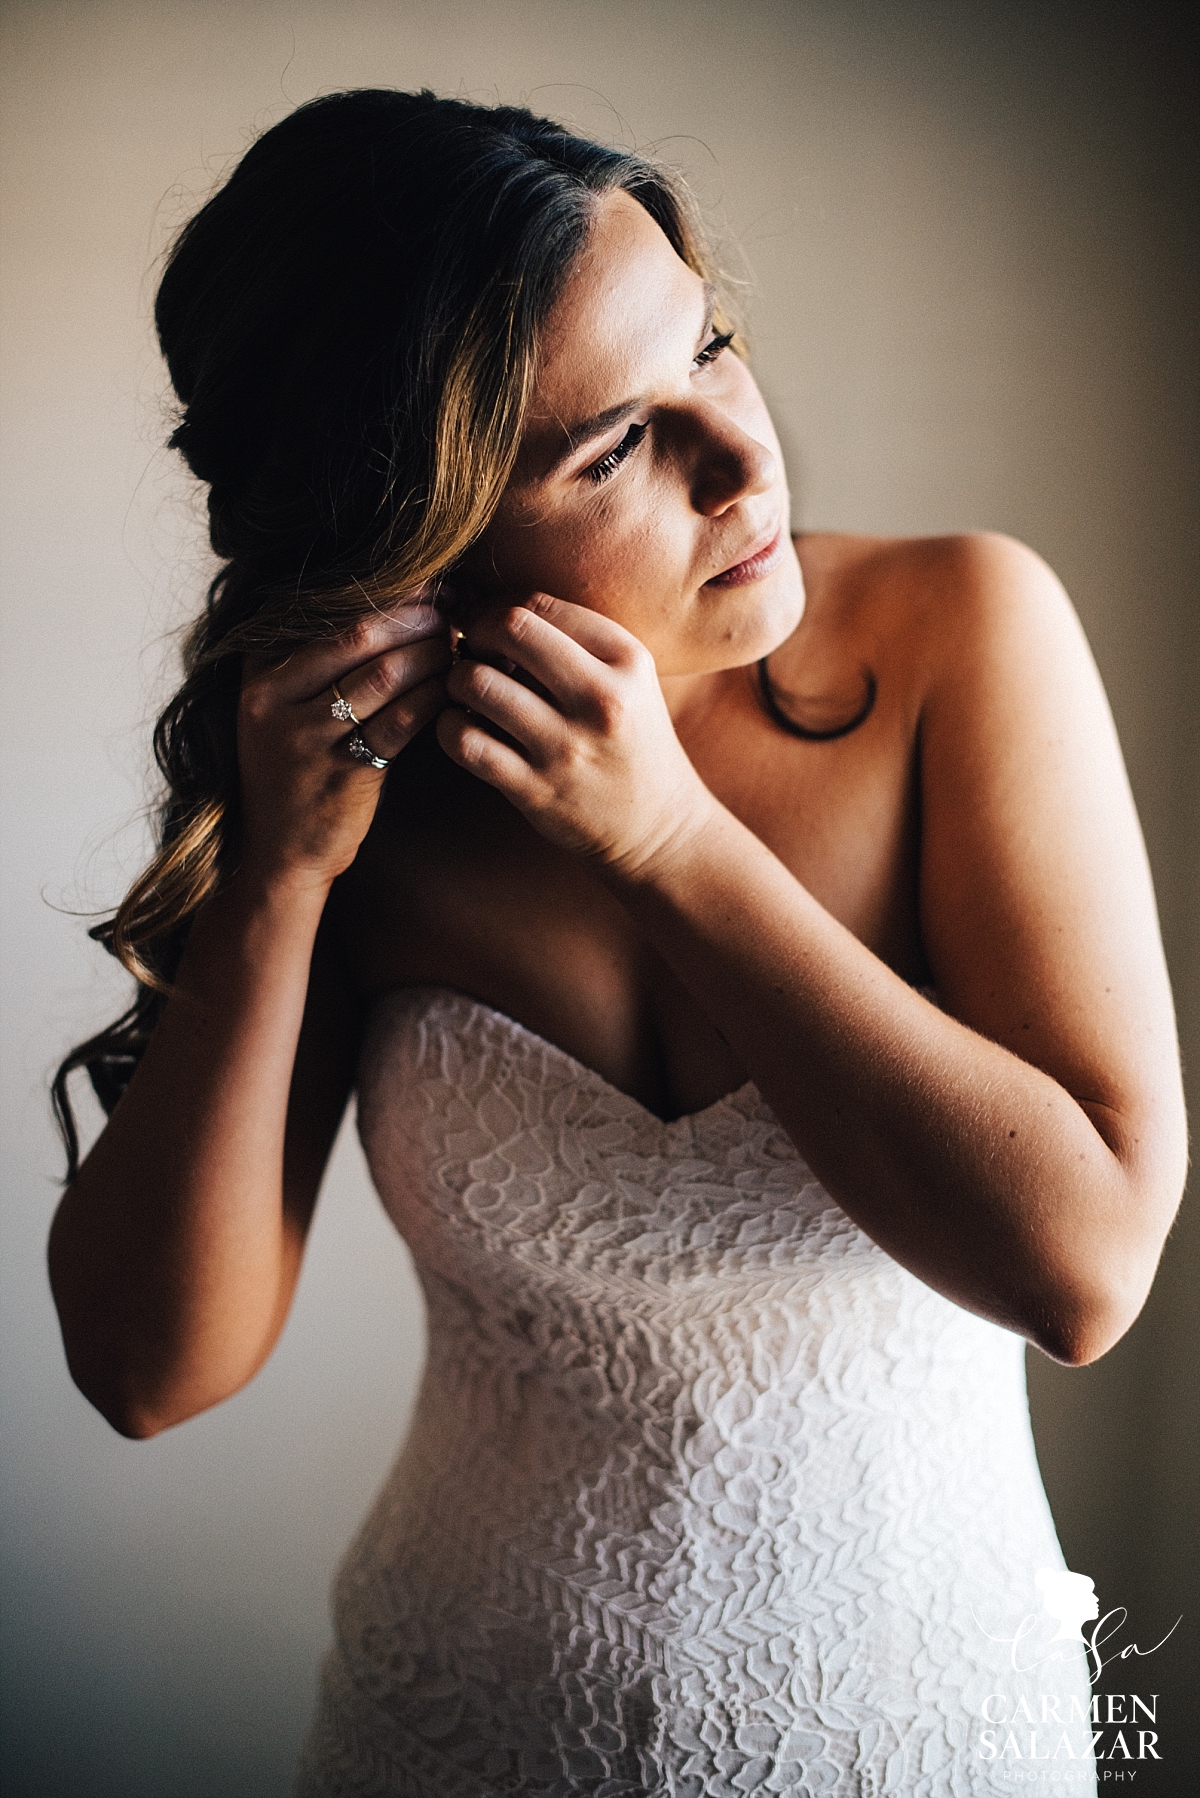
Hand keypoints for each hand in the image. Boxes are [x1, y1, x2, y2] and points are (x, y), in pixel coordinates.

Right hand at [237, 600, 450, 890]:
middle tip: (452, 611)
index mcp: (259, 671)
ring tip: (456, 645)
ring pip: (382, 676)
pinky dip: (430, 700)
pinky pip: (398, 724)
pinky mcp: (339, 774)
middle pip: (358, 635)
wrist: (280, 850)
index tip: (428, 584)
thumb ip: (318, 659)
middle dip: (414, 618)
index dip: (386, 593)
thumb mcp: (284, 707)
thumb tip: (393, 602)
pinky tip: (449, 691)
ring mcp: (303, 738)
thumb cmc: (297, 768)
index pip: (328, 611)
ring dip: (429, 655)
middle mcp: (272, 699)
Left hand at [436, 593, 717, 874]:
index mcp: (626, 660)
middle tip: (469, 650)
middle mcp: (601, 699)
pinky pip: (467, 742)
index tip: (489, 626)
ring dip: (456, 680)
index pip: (539, 604)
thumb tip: (493, 608)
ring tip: (464, 691)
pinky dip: (449, 727)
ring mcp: (567, 748)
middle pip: (508, 628)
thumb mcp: (629, 679)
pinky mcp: (537, 790)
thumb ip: (575, 639)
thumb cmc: (632, 740)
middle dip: (473, 632)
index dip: (498, 607)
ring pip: (478, 683)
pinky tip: (460, 727)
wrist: (660, 826)